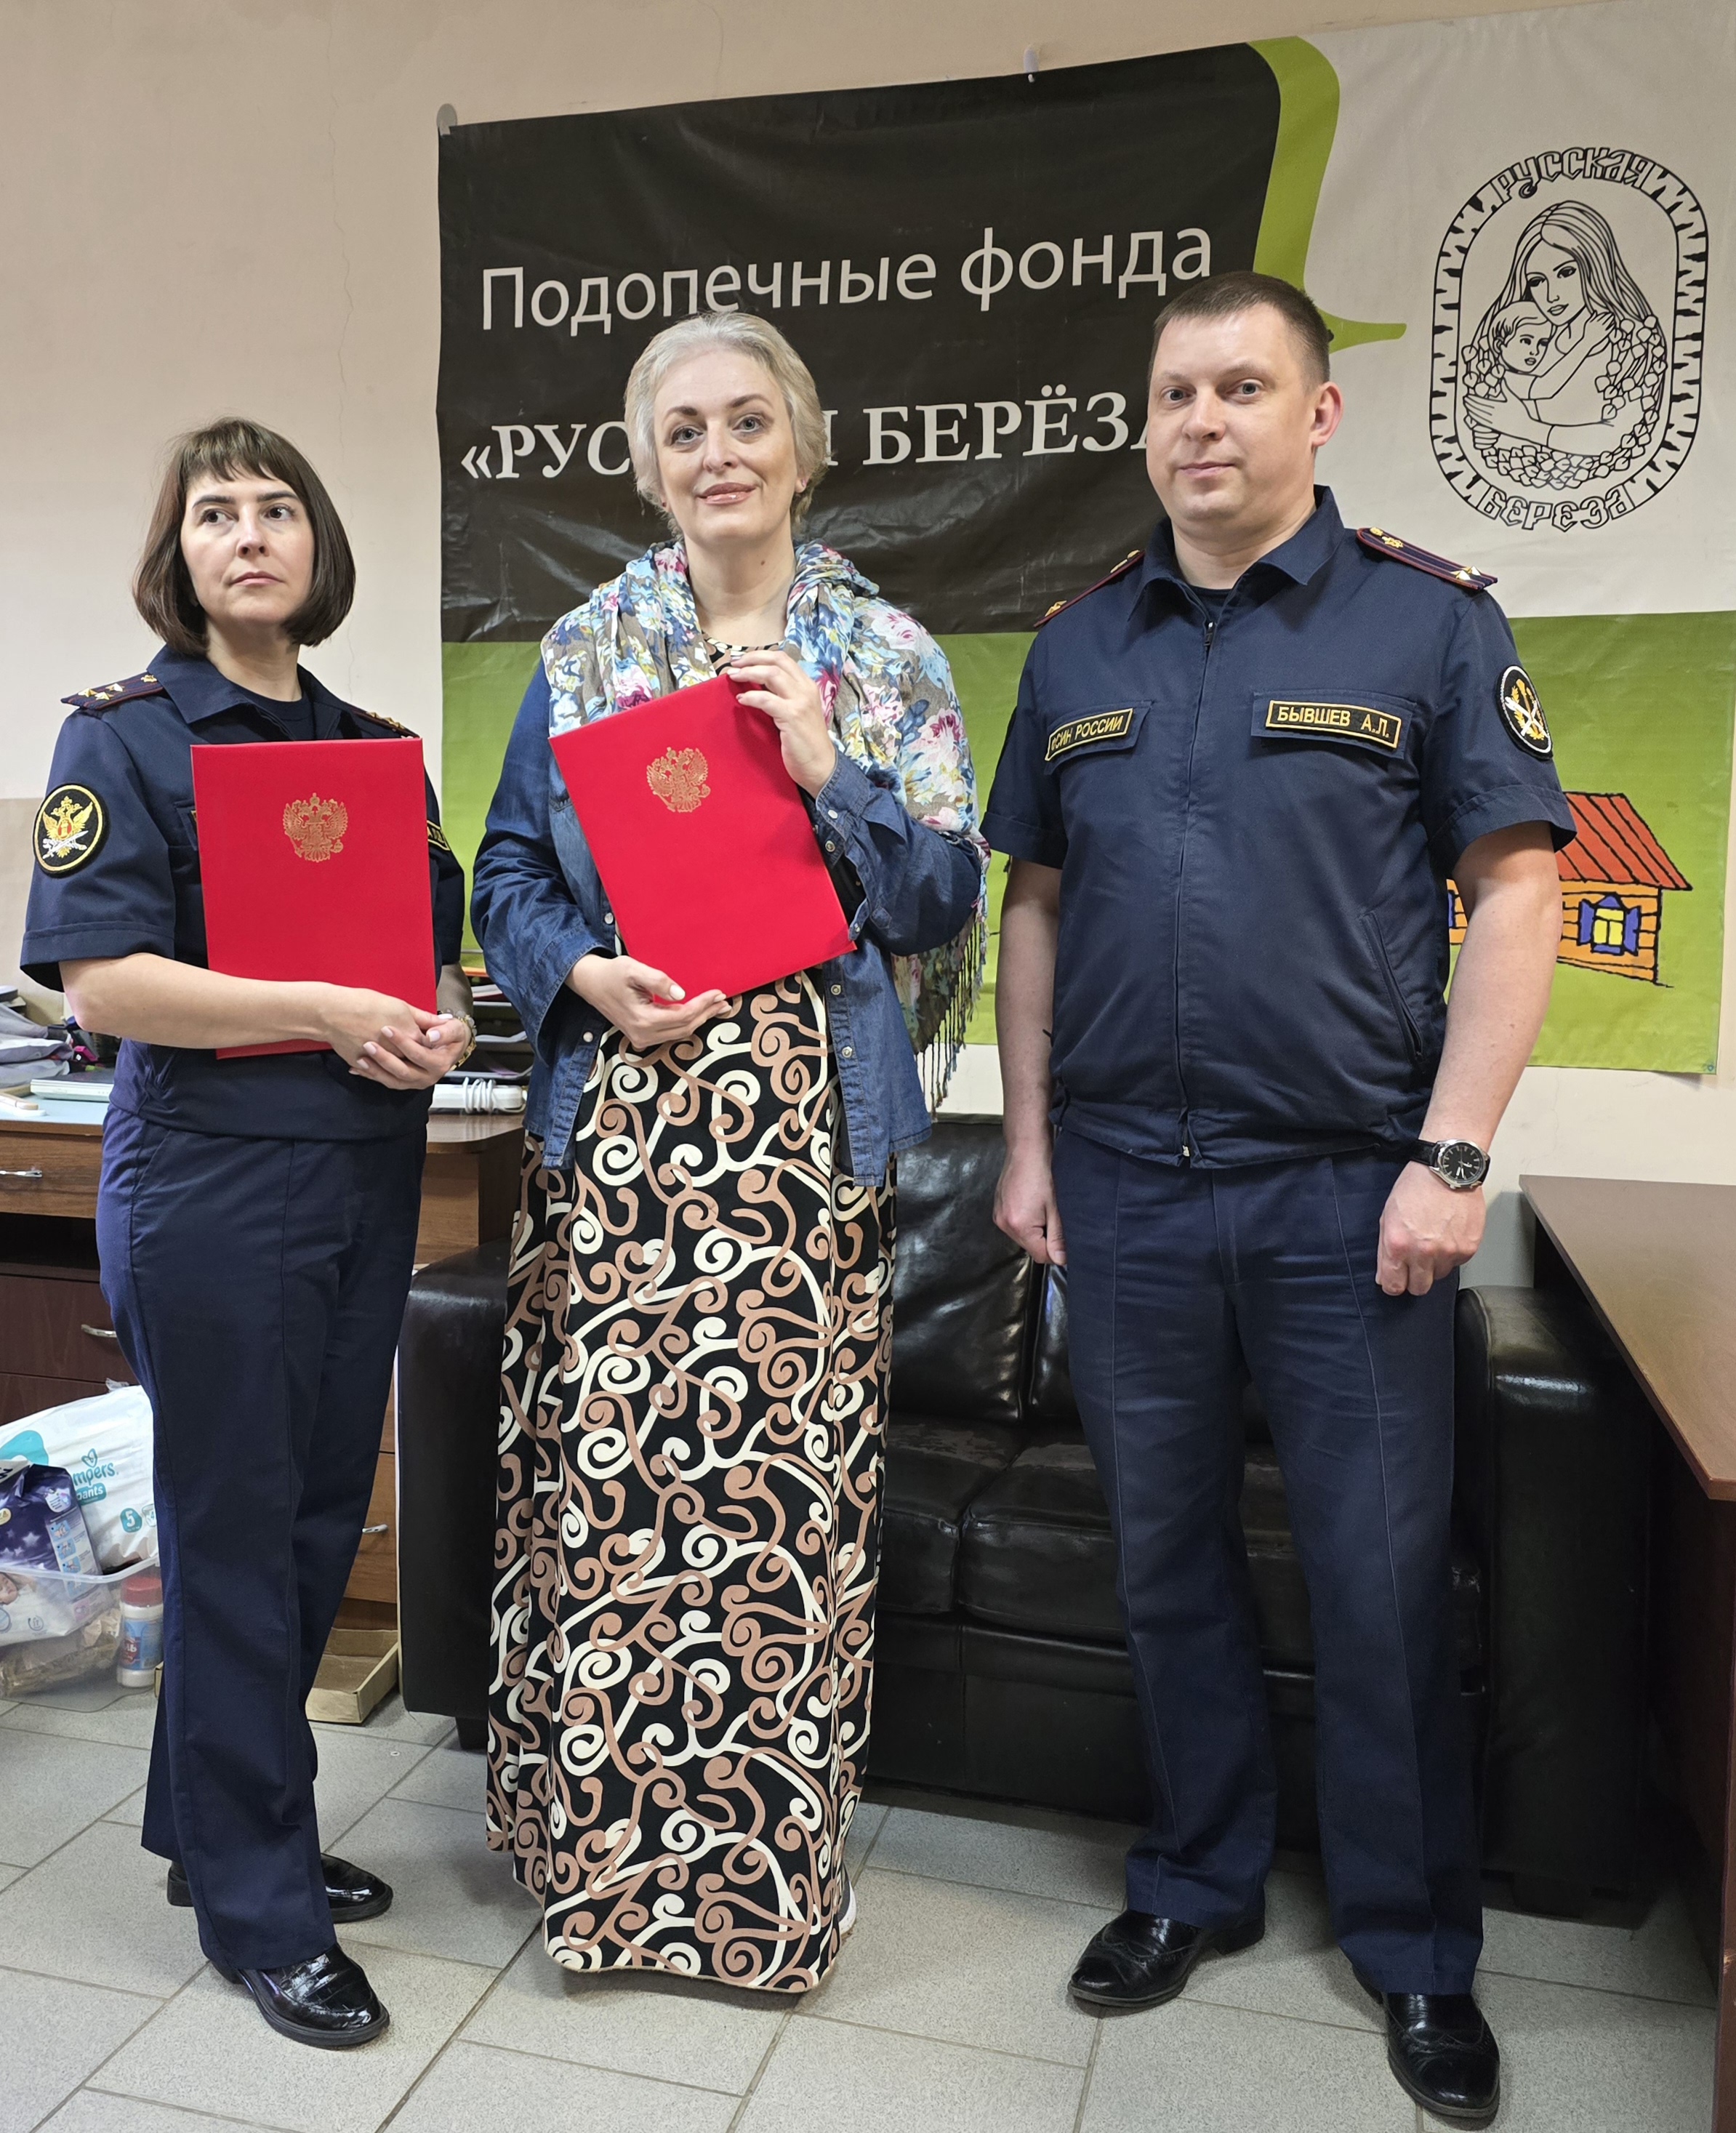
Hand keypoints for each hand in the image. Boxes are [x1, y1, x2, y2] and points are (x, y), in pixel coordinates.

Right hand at [318, 987, 468, 1090]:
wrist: (333, 1011)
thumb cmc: (365, 1003)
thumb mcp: (400, 1006)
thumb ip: (424, 1018)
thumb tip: (443, 1021)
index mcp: (410, 1034)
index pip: (428, 1047)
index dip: (431, 1046)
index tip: (431, 1043)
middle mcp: (396, 1050)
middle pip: (413, 1061)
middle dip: (416, 1058)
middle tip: (414, 1053)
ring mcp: (379, 1060)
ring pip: (395, 1070)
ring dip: (397, 1066)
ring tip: (396, 1058)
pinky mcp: (364, 1064)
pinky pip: (375, 1072)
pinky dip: (377, 1070)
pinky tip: (379, 1067)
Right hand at [567, 952, 728, 1049]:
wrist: (590, 983)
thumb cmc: (611, 973)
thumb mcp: (633, 969)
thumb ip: (658, 981)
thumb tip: (681, 994)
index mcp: (643, 1020)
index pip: (683, 1015)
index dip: (703, 1004)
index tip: (718, 992)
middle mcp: (643, 1035)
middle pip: (685, 1027)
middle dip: (707, 1013)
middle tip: (724, 1000)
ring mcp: (642, 1038)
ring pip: (680, 1033)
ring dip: (700, 1019)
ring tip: (717, 1007)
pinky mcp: (642, 1036)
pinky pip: (671, 1033)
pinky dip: (687, 1023)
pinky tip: (698, 1013)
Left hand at [723, 647, 837, 795]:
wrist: (820, 766)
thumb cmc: (805, 743)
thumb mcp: (795, 712)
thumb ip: (782, 696)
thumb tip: (757, 684)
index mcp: (807, 686)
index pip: (783, 659)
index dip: (760, 655)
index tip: (742, 660)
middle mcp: (806, 689)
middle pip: (777, 661)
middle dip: (751, 658)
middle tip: (733, 664)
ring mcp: (800, 702)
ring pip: (771, 674)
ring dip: (748, 673)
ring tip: (733, 677)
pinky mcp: (792, 717)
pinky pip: (766, 699)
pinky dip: (751, 696)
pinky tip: (741, 699)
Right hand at [994, 1142, 1066, 1264]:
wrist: (1026, 1149)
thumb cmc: (1043, 1174)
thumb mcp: (1056, 1208)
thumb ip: (1058, 1237)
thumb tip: (1062, 1260)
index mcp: (1019, 1225)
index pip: (1040, 1256)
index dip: (1056, 1252)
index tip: (1065, 1239)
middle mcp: (1004, 1224)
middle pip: (1030, 1247)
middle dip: (1045, 1239)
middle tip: (1055, 1218)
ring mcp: (998, 1216)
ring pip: (1023, 1236)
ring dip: (1035, 1230)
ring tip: (1043, 1208)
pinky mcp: (997, 1208)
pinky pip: (1014, 1225)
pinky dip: (1026, 1221)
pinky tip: (1033, 1204)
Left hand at [1376, 1163, 1484, 1295]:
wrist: (1447, 1169)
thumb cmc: (1415, 1188)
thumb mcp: (1387, 1217)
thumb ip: (1385, 1251)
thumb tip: (1385, 1277)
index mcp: (1398, 1245)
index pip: (1394, 1287)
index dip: (1394, 1284)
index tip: (1396, 1279)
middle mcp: (1424, 1253)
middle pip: (1419, 1288)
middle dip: (1414, 1279)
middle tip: (1415, 1262)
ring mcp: (1449, 1252)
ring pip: (1439, 1276)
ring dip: (1434, 1264)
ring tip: (1433, 1239)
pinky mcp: (1468, 1249)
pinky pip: (1457, 1263)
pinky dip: (1451, 1253)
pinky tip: (1447, 1233)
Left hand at [1464, 392, 1544, 443]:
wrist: (1524, 427)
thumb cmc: (1521, 412)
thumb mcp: (1514, 399)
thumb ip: (1506, 389)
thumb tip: (1502, 378)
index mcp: (1498, 407)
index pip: (1482, 402)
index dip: (1474, 399)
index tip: (1468, 395)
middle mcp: (1494, 415)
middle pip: (1478, 408)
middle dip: (1470, 403)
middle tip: (1464, 398)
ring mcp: (1492, 422)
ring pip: (1478, 416)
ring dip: (1471, 410)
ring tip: (1466, 405)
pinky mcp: (1493, 427)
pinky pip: (1481, 422)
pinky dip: (1475, 418)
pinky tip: (1471, 415)